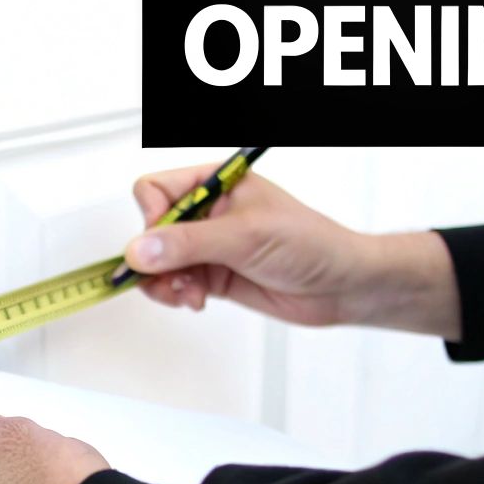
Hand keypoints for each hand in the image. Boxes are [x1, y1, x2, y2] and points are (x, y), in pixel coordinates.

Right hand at [127, 163, 462, 339]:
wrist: (340, 286)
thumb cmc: (312, 244)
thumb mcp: (245, 236)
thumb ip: (189, 243)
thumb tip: (143, 249)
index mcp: (217, 184)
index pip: (157, 190)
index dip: (152, 217)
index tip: (159, 243)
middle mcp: (209, 213)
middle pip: (153, 230)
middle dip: (156, 257)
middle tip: (170, 276)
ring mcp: (210, 246)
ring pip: (160, 262)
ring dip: (165, 281)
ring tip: (186, 293)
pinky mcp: (214, 276)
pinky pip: (175, 283)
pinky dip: (176, 294)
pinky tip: (194, 299)